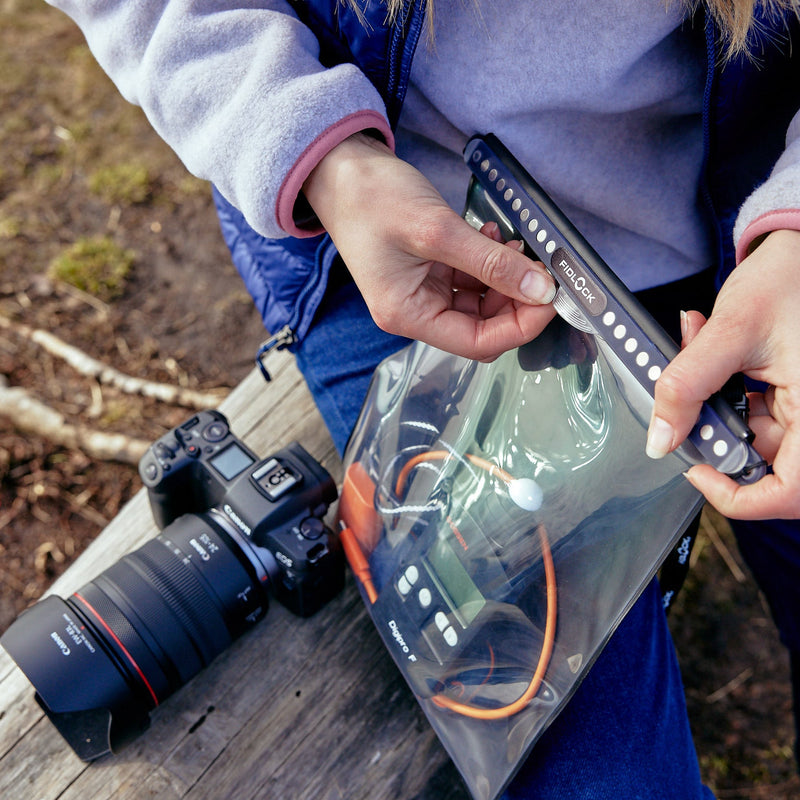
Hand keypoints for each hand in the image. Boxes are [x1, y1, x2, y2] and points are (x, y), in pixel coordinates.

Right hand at [302, 133, 556, 360]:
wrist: (340, 169)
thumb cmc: (371, 199)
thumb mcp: (437, 230)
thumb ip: (490, 262)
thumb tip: (540, 289)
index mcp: (408, 315)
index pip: (477, 343)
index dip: (520, 326)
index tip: (551, 299)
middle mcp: (415, 311)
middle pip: (482, 327)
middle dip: (516, 302)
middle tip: (542, 271)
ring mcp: (422, 292)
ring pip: (481, 304)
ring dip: (505, 280)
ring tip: (516, 248)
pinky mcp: (429, 271)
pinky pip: (470, 280)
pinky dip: (489, 264)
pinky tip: (494, 238)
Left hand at [646, 229, 799, 518]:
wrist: (798, 250)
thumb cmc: (788, 279)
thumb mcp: (730, 331)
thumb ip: (687, 386)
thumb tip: (660, 438)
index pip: (790, 491)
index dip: (738, 497)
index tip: (697, 471)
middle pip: (763, 464)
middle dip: (712, 430)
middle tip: (687, 397)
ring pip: (750, 437)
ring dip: (711, 402)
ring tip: (701, 347)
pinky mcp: (793, 398)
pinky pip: (752, 414)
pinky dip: (723, 390)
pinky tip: (711, 349)